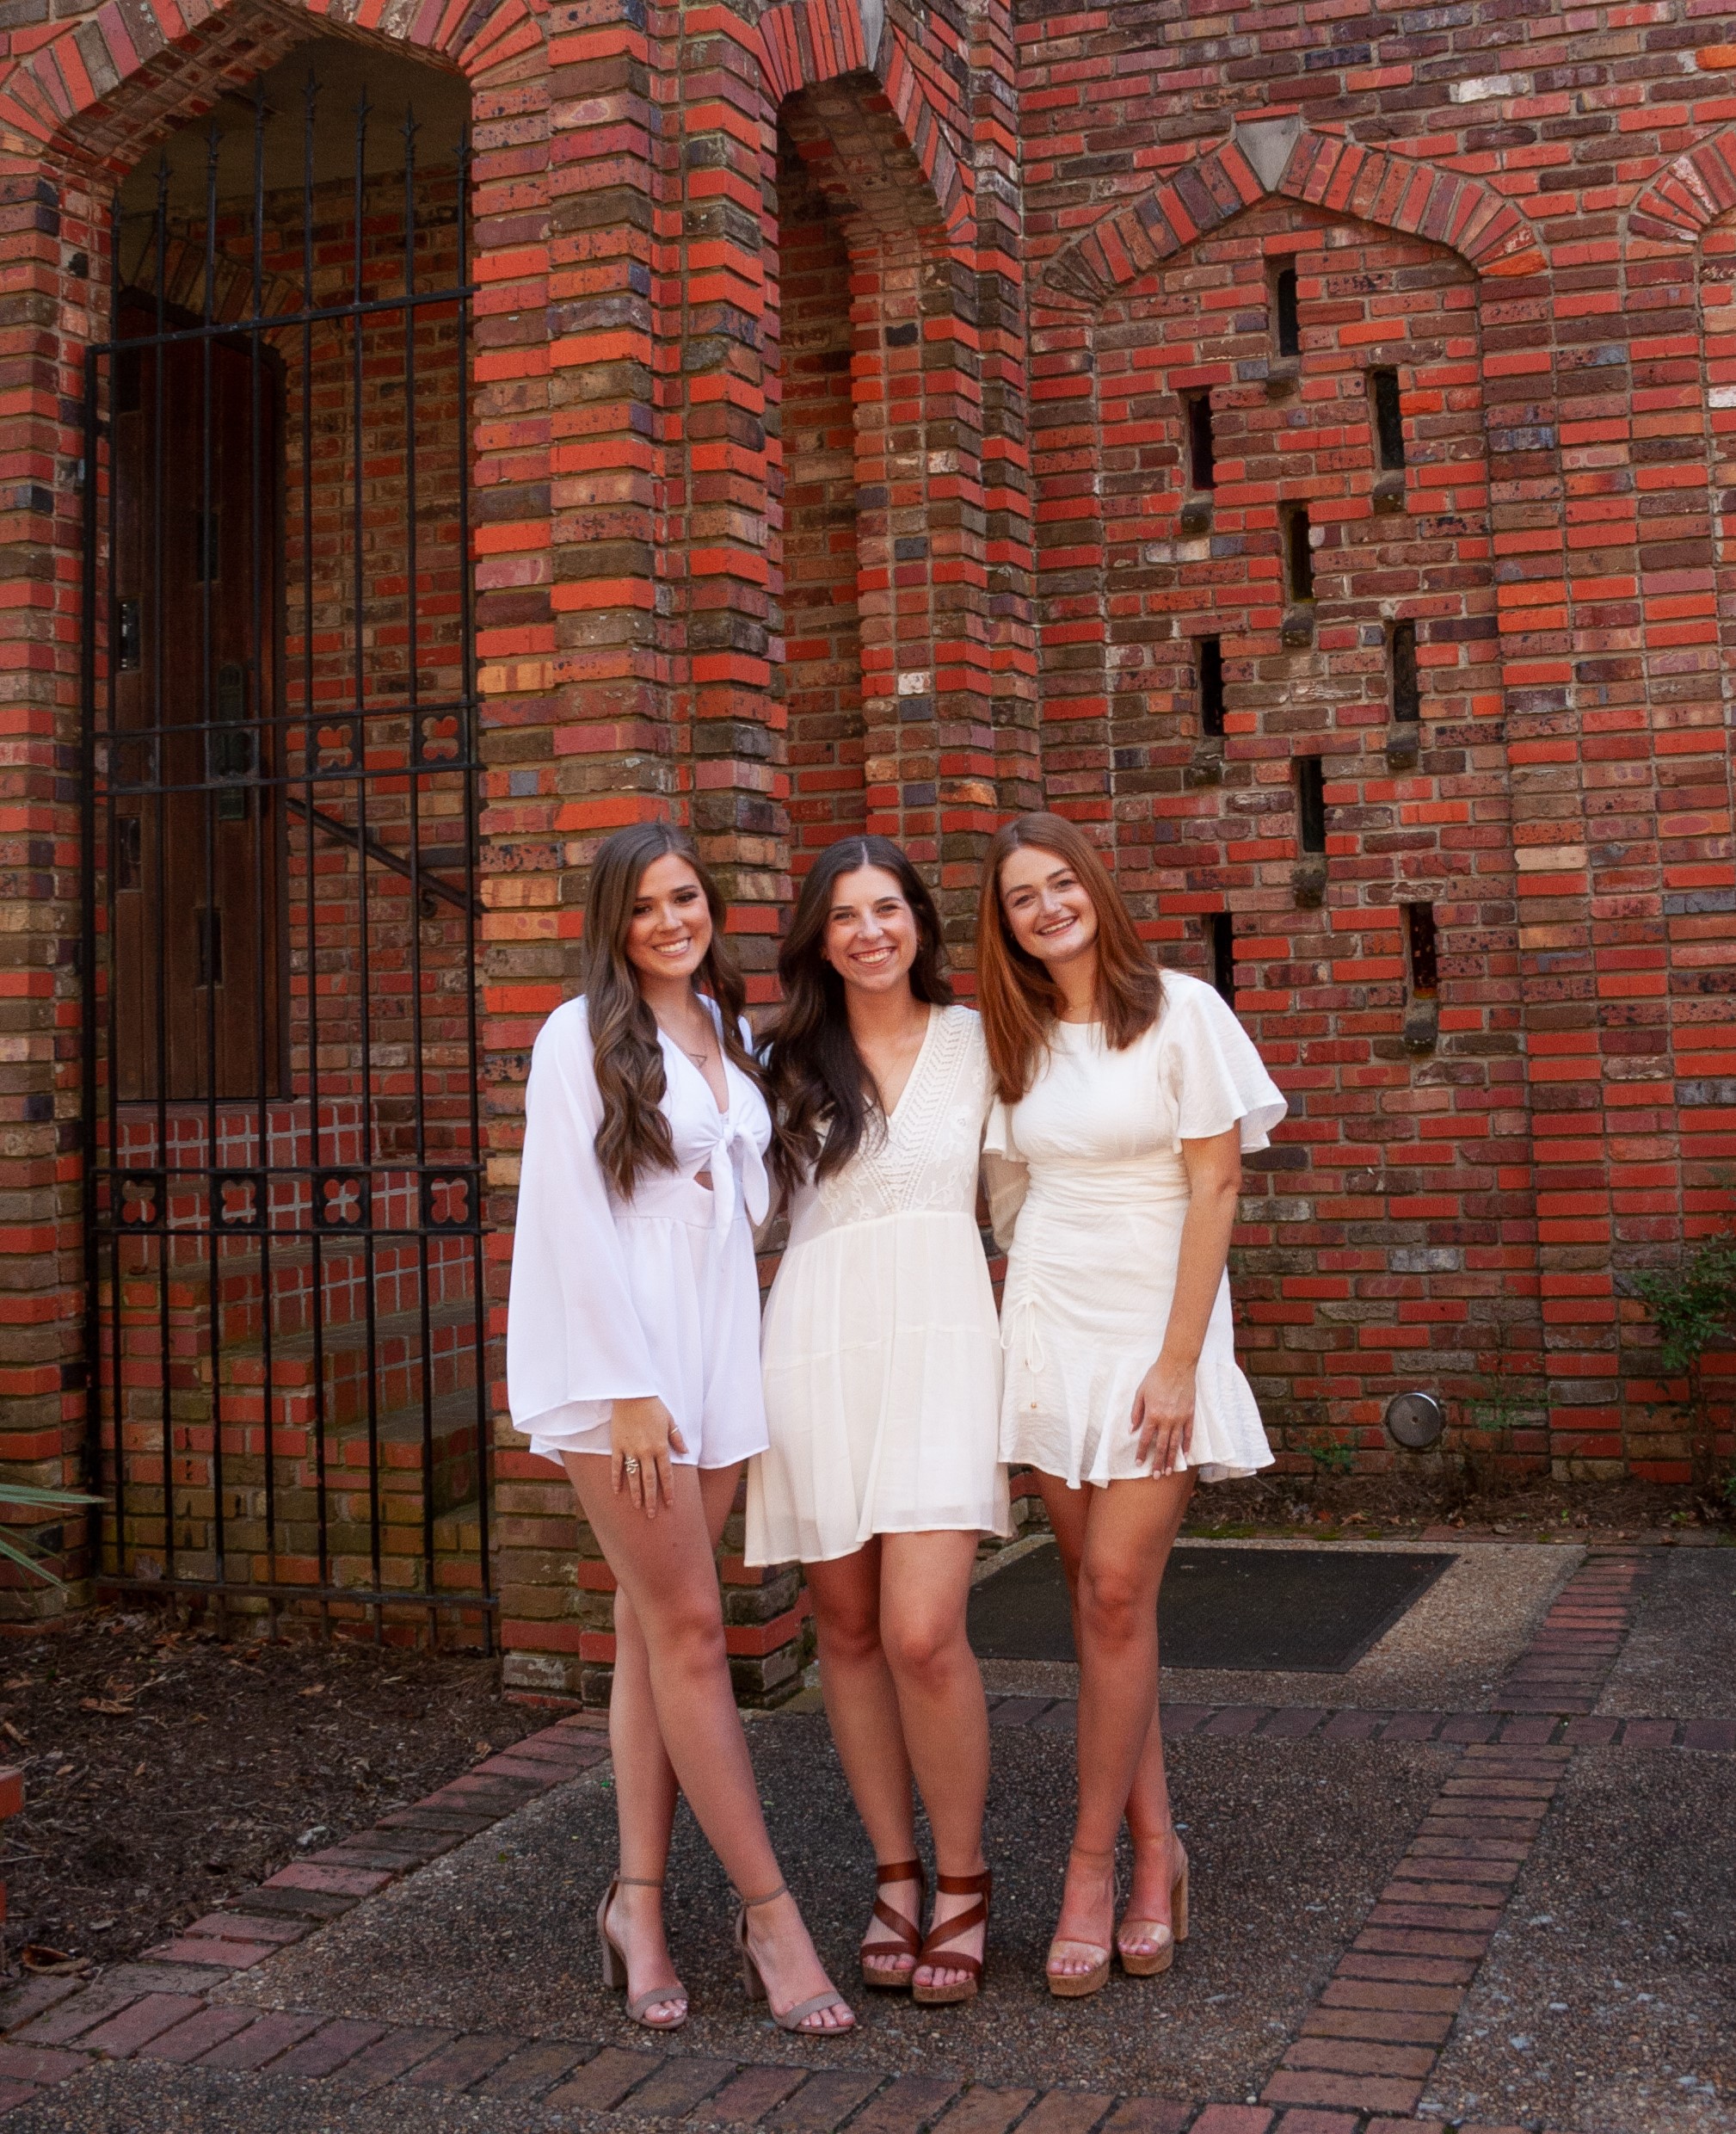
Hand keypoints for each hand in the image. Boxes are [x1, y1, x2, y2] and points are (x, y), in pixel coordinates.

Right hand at [610, 1396, 685, 1516]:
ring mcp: (630, 1450)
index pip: (666, 1474)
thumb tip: (686, 1452)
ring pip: (633, 1477)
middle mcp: (646, 1451)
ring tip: (638, 1507)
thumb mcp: (670, 1421)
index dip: (668, 1490)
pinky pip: (616, 1466)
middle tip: (653, 1515)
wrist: (632, 1394)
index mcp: (660, 1447)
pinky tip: (616, 1491)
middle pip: (649, 1481)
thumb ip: (676, 1438)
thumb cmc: (653, 1407)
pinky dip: (615, 1479)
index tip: (669, 1504)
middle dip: (652, 1499)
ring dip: (635, 1494)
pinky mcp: (617, 1446)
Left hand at [1131, 1355, 1194, 1476]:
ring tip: (1168, 1472)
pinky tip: (1184, 1456)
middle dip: (1157, 1463)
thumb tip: (1132, 1429)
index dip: (1142, 1453)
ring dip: (1171, 1459)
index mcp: (1152, 1414)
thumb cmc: (1156, 1377)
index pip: (1146, 1439)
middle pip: (1161, 1446)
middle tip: (1155, 1476)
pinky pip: (1189, 1434)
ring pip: (1175, 1444)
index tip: (1139, 1464)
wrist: (1176, 1365)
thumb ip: (1136, 1412)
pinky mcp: (1190, 1414)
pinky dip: (1186, 1446)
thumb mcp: (1140, 1392)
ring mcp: (1180, 1418)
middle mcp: (1166, 1420)